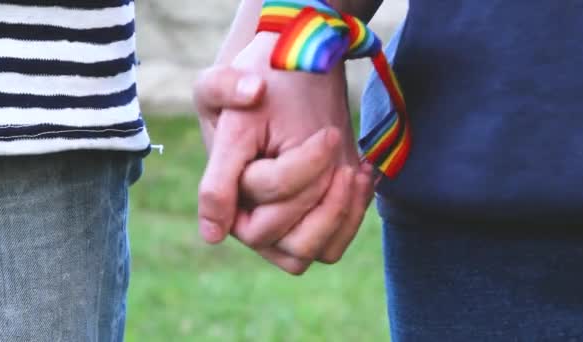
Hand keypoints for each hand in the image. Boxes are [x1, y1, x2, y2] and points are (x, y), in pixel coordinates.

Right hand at [196, 33, 373, 273]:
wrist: (288, 94)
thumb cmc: (255, 89)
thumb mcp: (226, 79)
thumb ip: (222, 87)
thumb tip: (251, 94)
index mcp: (221, 186)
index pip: (258, 192)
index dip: (300, 169)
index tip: (329, 135)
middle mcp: (244, 218)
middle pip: (275, 230)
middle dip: (315, 184)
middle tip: (334, 139)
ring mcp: (277, 232)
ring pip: (304, 252)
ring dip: (335, 212)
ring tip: (352, 170)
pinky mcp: (307, 234)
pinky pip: (330, 249)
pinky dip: (350, 217)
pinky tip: (361, 175)